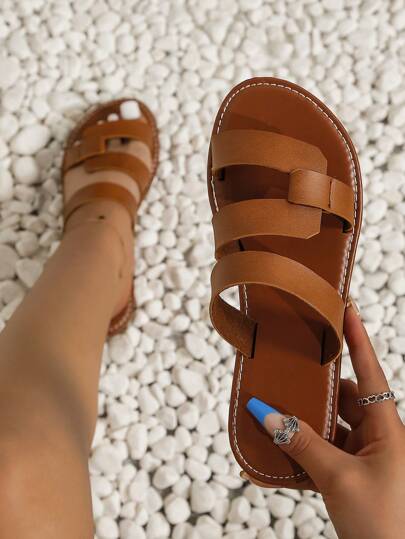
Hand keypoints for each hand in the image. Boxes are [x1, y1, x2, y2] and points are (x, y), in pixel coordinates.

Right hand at [244, 299, 404, 538]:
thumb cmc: (384, 523)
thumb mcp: (339, 478)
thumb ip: (302, 444)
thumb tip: (266, 414)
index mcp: (388, 427)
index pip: (370, 371)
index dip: (357, 338)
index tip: (346, 308)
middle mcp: (379, 436)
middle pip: (343, 397)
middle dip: (314, 386)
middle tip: (289, 368)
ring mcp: (366, 455)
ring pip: (331, 424)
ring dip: (305, 421)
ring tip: (275, 410)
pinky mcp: (352, 473)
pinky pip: (325, 449)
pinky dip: (304, 448)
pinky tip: (280, 449)